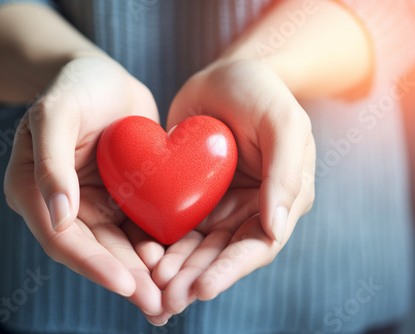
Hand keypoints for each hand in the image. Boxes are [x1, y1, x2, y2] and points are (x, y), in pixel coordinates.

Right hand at [4, 57, 165, 318]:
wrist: (104, 77)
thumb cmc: (75, 87)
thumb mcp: (55, 113)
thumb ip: (51, 163)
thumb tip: (58, 218)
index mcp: (34, 191)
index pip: (63, 239)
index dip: (93, 265)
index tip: (127, 284)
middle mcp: (62, 206)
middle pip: (95, 252)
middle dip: (127, 280)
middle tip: (159, 306)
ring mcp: (93, 204)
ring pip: (119, 247)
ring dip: (145, 274)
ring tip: (172, 298)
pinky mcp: (120, 198)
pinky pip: (139, 226)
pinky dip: (157, 248)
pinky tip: (179, 264)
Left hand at [151, 59, 315, 317]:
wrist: (221, 76)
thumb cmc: (258, 91)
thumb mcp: (281, 121)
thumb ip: (286, 173)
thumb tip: (277, 229)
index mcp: (281, 198)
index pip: (258, 244)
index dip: (231, 269)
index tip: (202, 287)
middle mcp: (250, 208)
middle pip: (223, 254)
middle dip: (196, 277)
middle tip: (168, 297)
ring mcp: (219, 204)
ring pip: (197, 246)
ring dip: (175, 268)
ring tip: (152, 285)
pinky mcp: (191, 196)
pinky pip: (175, 225)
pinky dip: (161, 243)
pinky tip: (143, 255)